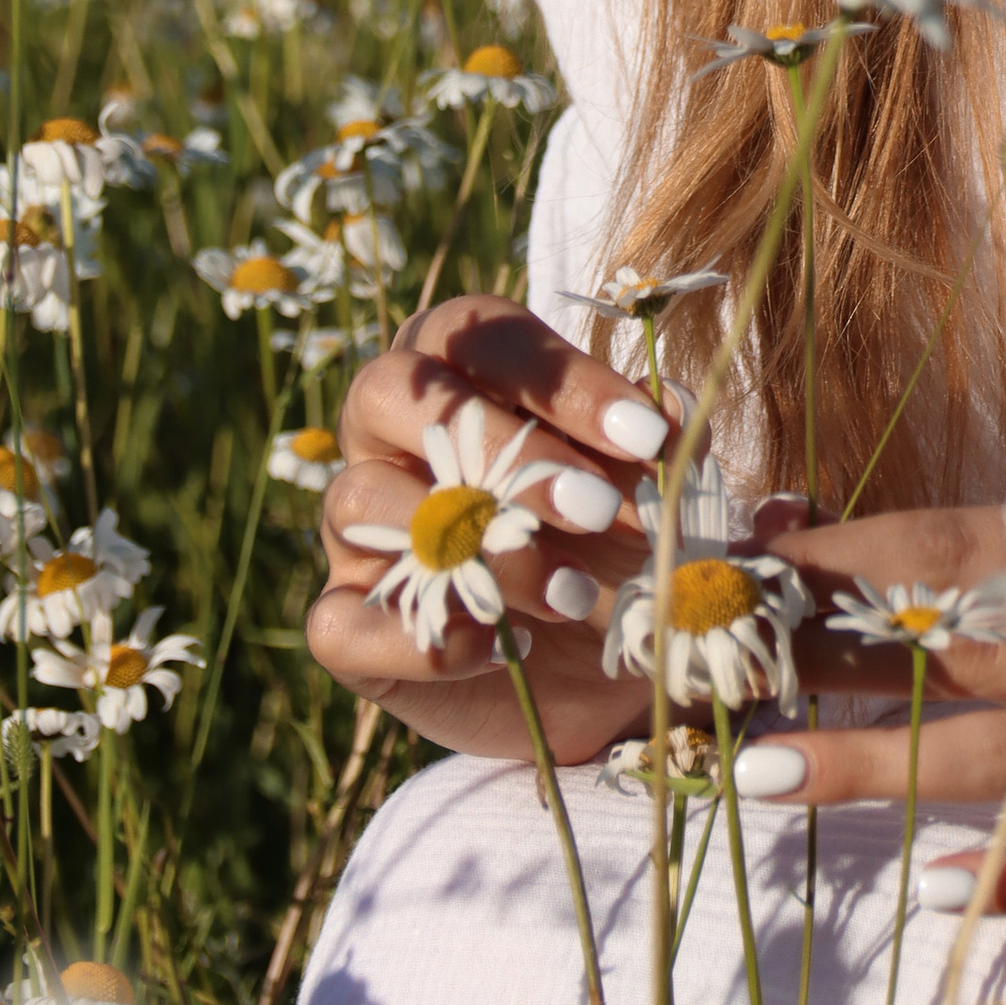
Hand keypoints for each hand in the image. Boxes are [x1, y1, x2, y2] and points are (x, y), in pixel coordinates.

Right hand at [307, 295, 688, 766]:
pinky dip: (422, 641)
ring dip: (477, 549)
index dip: (560, 376)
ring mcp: (356, 529)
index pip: (480, 333)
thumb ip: (659, 447)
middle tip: (594, 511)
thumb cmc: (619, 545)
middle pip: (390, 388)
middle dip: (502, 449)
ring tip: (571, 594)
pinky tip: (504, 647)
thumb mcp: (653, 493)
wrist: (603, 671)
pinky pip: (338, 625)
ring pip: (359, 501)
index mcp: (460, 370)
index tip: (643, 435)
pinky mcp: (345, 626)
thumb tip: (667, 405)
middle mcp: (387, 432)